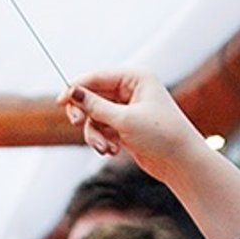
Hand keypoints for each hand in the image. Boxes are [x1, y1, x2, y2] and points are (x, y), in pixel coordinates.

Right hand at [60, 67, 205, 176]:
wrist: (180, 161)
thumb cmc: (160, 134)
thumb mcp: (124, 120)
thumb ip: (95, 107)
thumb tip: (73, 92)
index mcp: (135, 78)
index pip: (97, 77)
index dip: (77, 88)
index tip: (60, 101)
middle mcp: (131, 90)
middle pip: (93, 97)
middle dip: (85, 114)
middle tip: (76, 123)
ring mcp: (127, 109)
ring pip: (95, 118)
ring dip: (95, 135)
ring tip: (105, 149)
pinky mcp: (125, 127)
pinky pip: (102, 130)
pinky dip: (103, 141)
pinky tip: (113, 151)